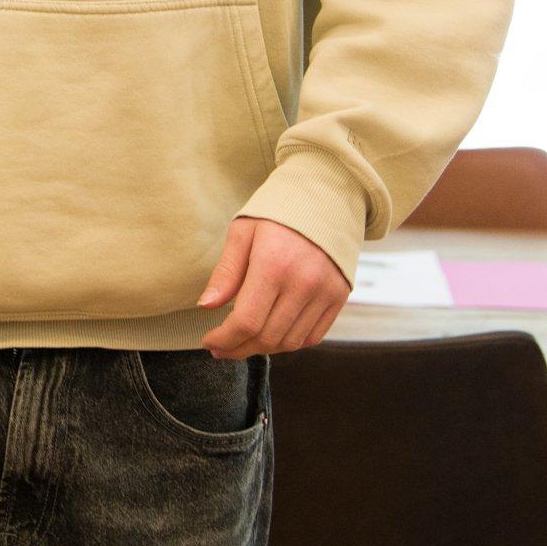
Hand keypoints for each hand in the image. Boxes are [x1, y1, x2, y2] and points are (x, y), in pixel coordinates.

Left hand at [196, 217, 349, 359]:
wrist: (327, 196)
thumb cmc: (277, 211)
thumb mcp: (243, 232)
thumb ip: (226, 272)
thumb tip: (206, 306)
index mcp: (273, 264)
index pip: (246, 321)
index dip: (225, 339)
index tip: (209, 342)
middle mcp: (303, 283)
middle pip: (267, 336)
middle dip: (239, 349)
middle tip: (221, 349)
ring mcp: (325, 292)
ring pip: (290, 342)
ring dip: (263, 349)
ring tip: (243, 344)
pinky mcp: (340, 297)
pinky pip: (313, 336)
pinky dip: (290, 343)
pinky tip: (271, 336)